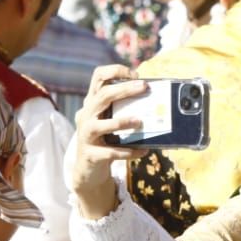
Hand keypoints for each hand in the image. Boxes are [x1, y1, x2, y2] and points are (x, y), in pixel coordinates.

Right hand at [70, 65, 147, 220]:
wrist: (88, 170)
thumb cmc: (106, 139)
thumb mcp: (111, 120)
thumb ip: (124, 109)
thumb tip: (154, 99)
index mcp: (93, 103)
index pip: (98, 77)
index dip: (115, 71)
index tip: (135, 74)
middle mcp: (86, 115)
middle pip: (102, 96)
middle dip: (124, 90)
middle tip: (144, 87)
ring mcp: (86, 135)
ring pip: (101, 125)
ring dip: (122, 122)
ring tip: (140, 121)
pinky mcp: (91, 155)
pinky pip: (111, 153)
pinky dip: (129, 152)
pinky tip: (144, 151)